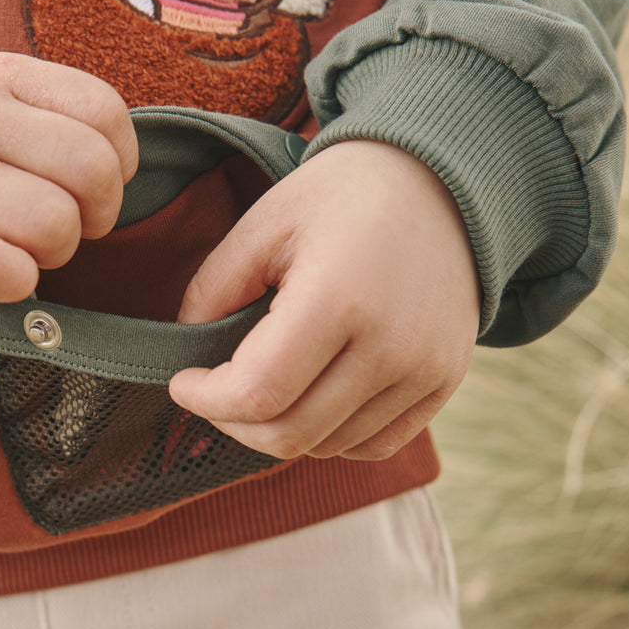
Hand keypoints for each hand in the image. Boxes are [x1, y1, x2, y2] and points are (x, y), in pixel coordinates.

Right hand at [0, 53, 137, 305]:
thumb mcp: (9, 115)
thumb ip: (73, 125)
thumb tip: (127, 172)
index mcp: (0, 75)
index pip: (106, 114)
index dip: (120, 165)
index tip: (86, 188)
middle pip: (91, 172)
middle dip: (94, 216)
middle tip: (62, 227)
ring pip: (53, 223)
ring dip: (56, 253)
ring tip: (26, 248)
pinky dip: (18, 282)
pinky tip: (5, 275)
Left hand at [168, 140, 480, 460]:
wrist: (442, 182)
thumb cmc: (340, 197)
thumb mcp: (263, 224)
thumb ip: (212, 290)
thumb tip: (186, 351)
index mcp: (337, 298)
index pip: (258, 393)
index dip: (206, 401)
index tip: (184, 382)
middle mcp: (390, 345)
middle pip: (290, 434)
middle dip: (233, 423)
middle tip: (216, 391)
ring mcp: (424, 370)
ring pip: (326, 446)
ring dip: (281, 428)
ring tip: (267, 382)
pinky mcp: (444, 383)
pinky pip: (372, 445)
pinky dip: (330, 435)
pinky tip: (312, 395)